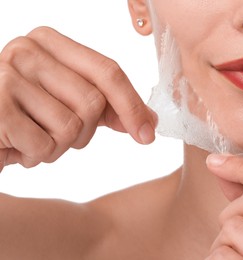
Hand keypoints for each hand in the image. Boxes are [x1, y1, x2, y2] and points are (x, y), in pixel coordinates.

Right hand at [0, 27, 156, 171]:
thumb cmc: (25, 118)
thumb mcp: (68, 104)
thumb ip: (108, 107)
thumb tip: (149, 122)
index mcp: (50, 42)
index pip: (108, 71)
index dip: (132, 105)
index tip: (147, 134)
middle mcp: (27, 50)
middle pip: (93, 102)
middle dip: (84, 133)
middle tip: (59, 137)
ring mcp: (7, 76)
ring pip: (71, 127)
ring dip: (58, 147)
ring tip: (34, 138)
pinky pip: (44, 146)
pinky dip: (36, 156)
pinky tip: (16, 146)